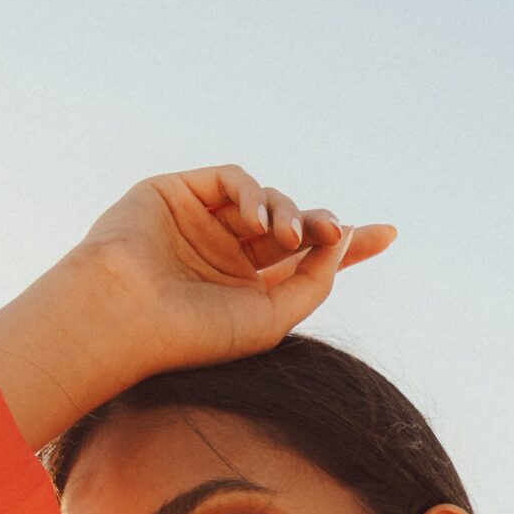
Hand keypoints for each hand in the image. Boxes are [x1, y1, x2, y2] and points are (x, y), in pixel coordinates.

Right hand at [0, 166, 394, 448]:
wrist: (125, 316)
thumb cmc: (191, 334)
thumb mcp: (272, 319)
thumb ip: (315, 281)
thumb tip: (343, 235)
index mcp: (247, 291)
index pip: (306, 260)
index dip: (348, 245)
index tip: (388, 234)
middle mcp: (226, 256)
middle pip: (293, 224)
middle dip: (320, 224)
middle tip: (336, 231)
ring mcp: (201, 223)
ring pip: (266, 201)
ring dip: (288, 213)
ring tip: (288, 237)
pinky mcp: (177, 193)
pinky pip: (233, 180)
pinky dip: (254, 192)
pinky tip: (259, 220)